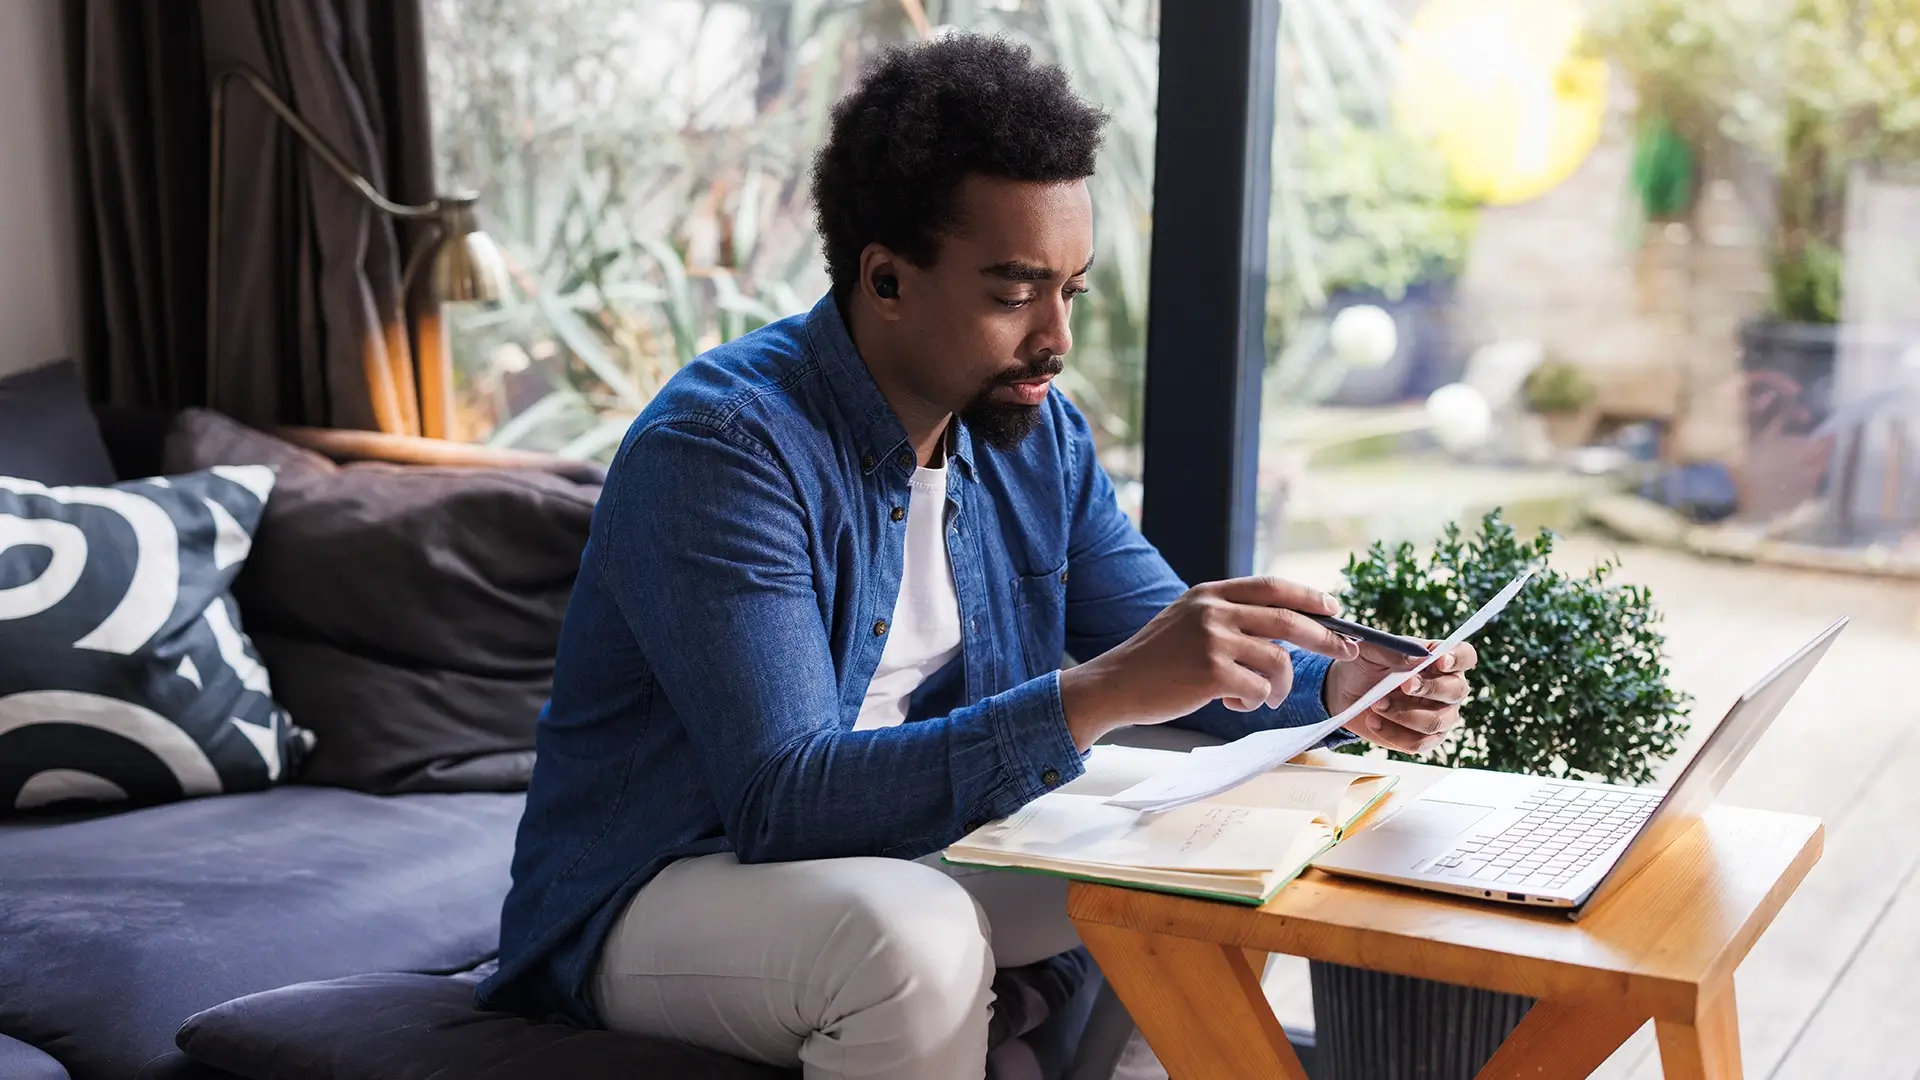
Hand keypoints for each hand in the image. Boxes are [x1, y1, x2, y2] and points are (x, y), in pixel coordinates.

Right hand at [1057, 577, 1360, 749]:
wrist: (1116, 684)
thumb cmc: (1156, 660)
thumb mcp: (1188, 621)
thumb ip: (1228, 616)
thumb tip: (1283, 625)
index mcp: (1210, 593)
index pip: (1271, 587)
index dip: (1308, 596)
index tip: (1333, 608)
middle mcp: (1213, 611)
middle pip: (1288, 620)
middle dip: (1325, 638)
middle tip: (1346, 651)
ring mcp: (1213, 640)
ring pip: (1278, 661)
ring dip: (1281, 685)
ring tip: (1266, 696)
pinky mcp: (1212, 673)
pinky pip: (1259, 688)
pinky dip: (1255, 701)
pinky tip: (1235, 703)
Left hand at [1325, 640, 1477, 753]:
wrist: (1346, 691)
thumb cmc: (1365, 664)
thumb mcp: (1370, 650)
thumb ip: (1393, 650)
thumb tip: (1416, 658)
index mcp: (1441, 660)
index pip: (1465, 656)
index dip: (1458, 658)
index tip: (1439, 660)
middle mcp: (1447, 688)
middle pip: (1457, 691)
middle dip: (1430, 688)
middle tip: (1403, 684)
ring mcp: (1439, 716)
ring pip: (1436, 721)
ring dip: (1405, 714)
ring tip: (1376, 704)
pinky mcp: (1423, 739)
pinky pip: (1418, 743)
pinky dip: (1393, 734)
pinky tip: (1373, 721)